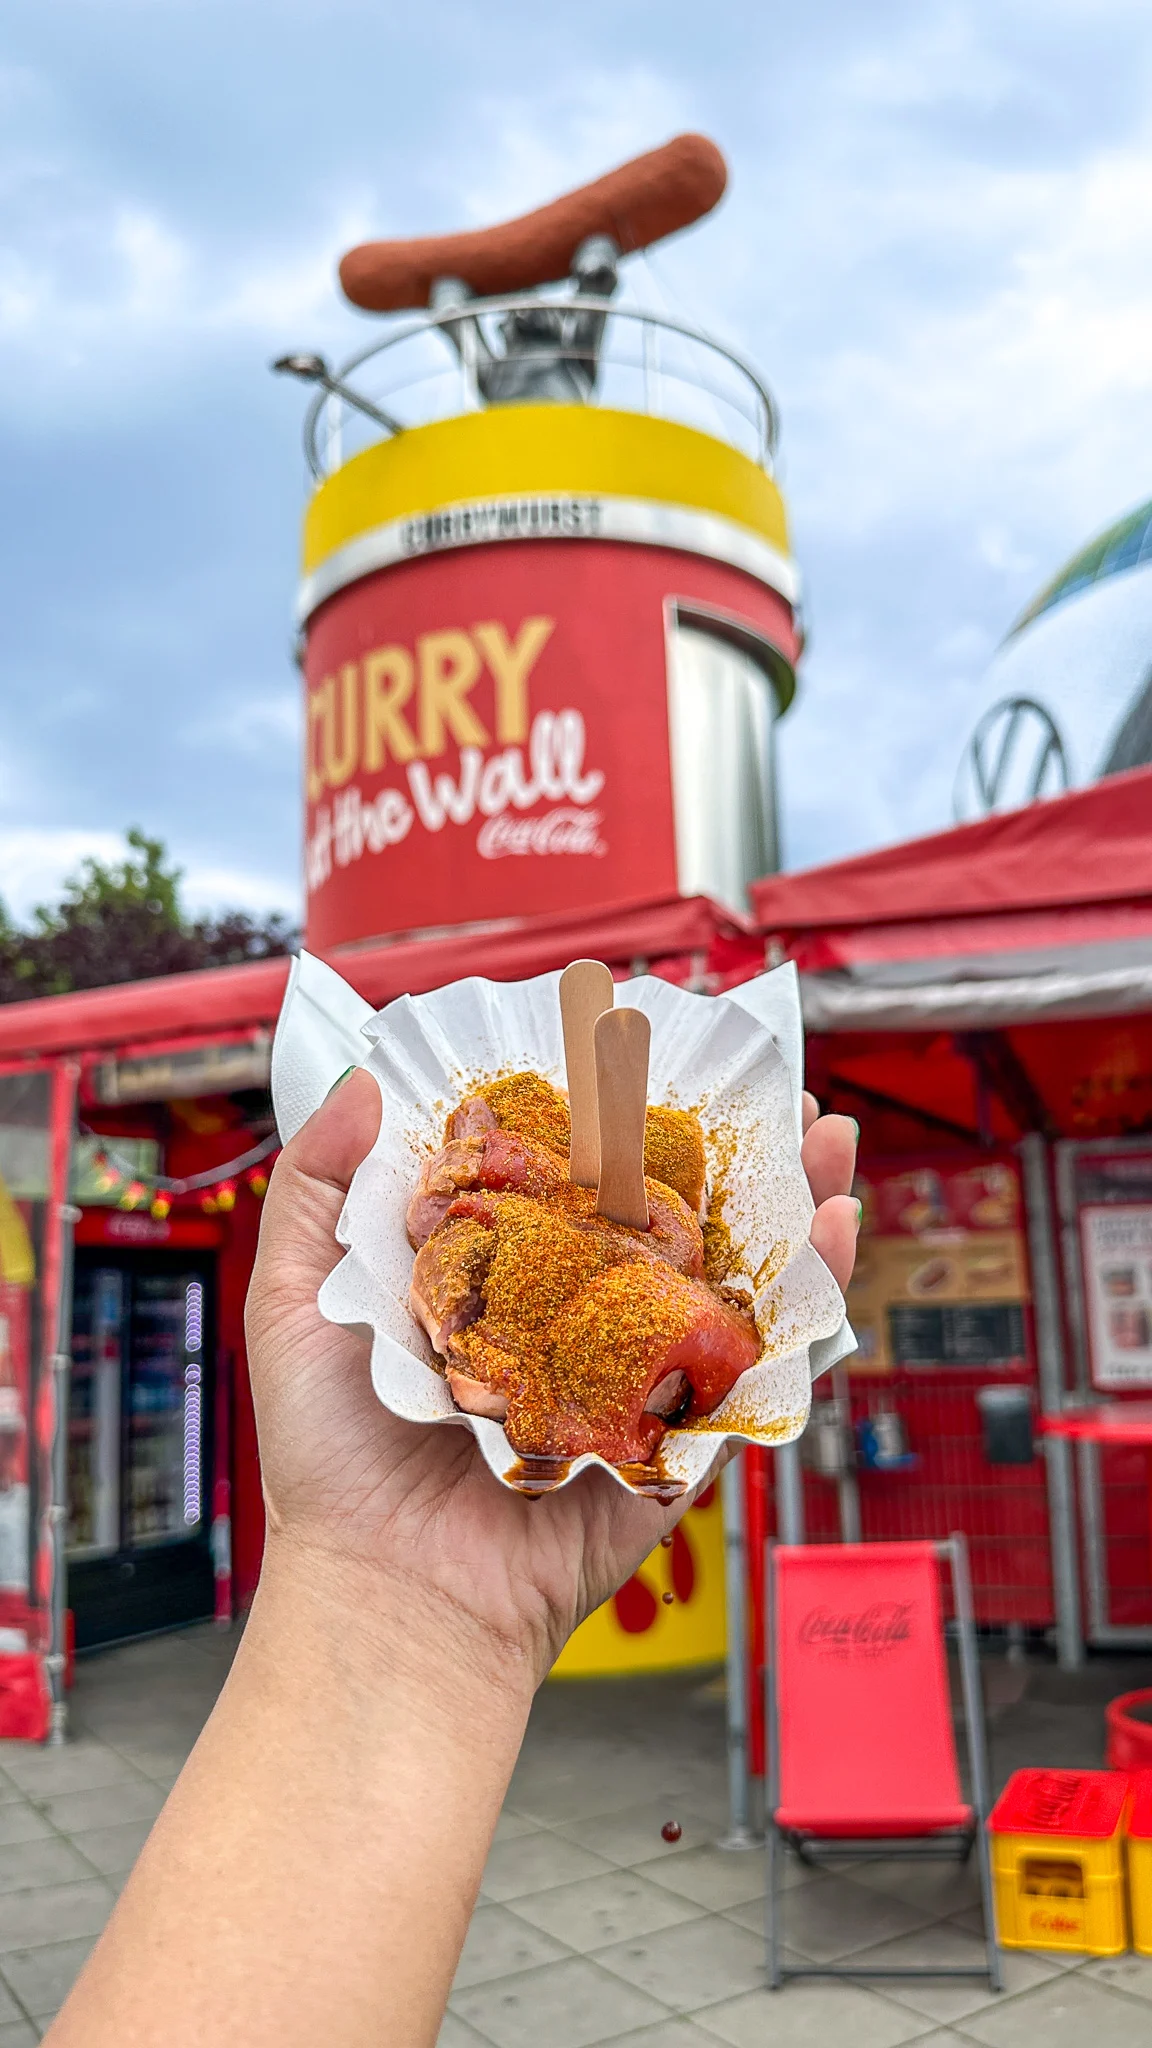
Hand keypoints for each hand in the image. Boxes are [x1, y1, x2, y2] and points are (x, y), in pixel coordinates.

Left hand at [245, 1073, 859, 1688]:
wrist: (388, 1588)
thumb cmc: (332, 1455)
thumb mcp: (293, 1299)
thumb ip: (317, 1187)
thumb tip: (368, 1080)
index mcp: (496, 1278)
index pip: (567, 1174)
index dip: (613, 1109)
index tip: (648, 1043)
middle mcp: (573, 1318)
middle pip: (666, 1212)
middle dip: (723, 1145)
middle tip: (767, 1077)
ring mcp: (634, 1374)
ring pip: (727, 1273)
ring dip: (789, 1200)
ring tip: (826, 1129)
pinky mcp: (681, 1436)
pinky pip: (756, 1362)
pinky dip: (809, 1297)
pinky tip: (837, 1225)